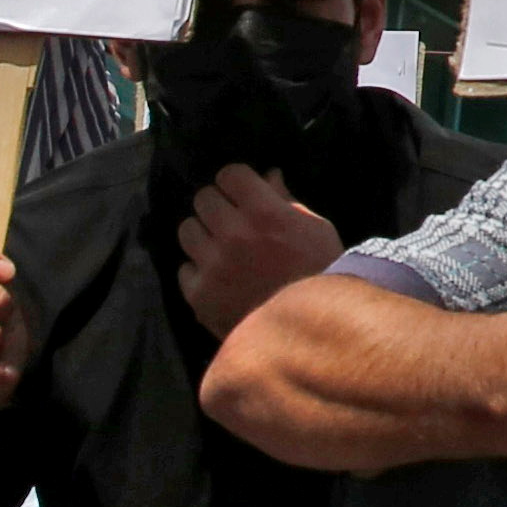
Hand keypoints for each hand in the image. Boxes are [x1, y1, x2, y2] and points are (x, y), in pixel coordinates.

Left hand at [176, 165, 340, 340]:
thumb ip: (287, 200)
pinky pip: (185, 268)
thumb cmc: (321, 273)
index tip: (242, 192)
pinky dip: (199, 272)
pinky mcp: (200, 295)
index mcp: (265, 213)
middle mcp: (233, 234)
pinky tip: (220, 278)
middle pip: (203, 198)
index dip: (237, 182)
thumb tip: (268, 176)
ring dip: (203, 235)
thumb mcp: (316, 229)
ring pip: (187, 230)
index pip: (229, 174)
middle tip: (231, 220)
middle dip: (218, 205)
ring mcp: (213, 266)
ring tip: (220, 248)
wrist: (313, 332)